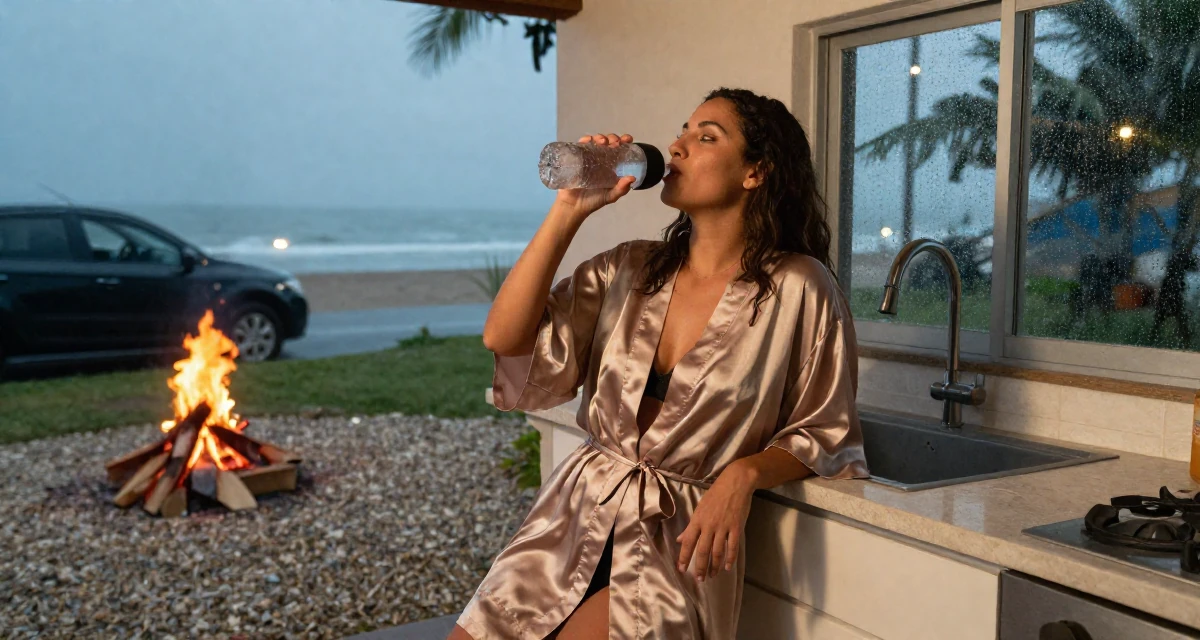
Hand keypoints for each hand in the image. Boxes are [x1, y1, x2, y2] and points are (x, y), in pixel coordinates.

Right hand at [553, 133, 637, 220]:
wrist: (573, 206)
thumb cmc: (593, 201)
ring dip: (600, 137)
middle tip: (614, 143)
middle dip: (613, 138)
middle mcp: (601, 159)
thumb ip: (622, 189)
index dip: (624, 141)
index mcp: (611, 165)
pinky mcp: (577, 157)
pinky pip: (580, 145)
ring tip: (603, 142)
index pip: (620, 150)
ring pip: (595, 140)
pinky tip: (588, 140)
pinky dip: (585, 140)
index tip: (627, 139)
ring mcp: (588, 157)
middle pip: (608, 142)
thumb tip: (632, 178)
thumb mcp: (611, 196)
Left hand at [675, 464, 754, 581]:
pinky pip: (732, 547)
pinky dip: (730, 559)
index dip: (684, 557)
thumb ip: (691, 526)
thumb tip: (679, 539)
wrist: (735, 483)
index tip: (681, 569)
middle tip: (699, 579)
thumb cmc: (716, 494)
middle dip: (700, 567)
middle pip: (703, 551)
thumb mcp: (699, 508)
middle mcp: (709, 526)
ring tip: (712, 576)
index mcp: (697, 520)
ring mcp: (723, 527)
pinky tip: (727, 567)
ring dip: (714, 566)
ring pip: (717, 552)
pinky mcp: (736, 528)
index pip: (688, 542)